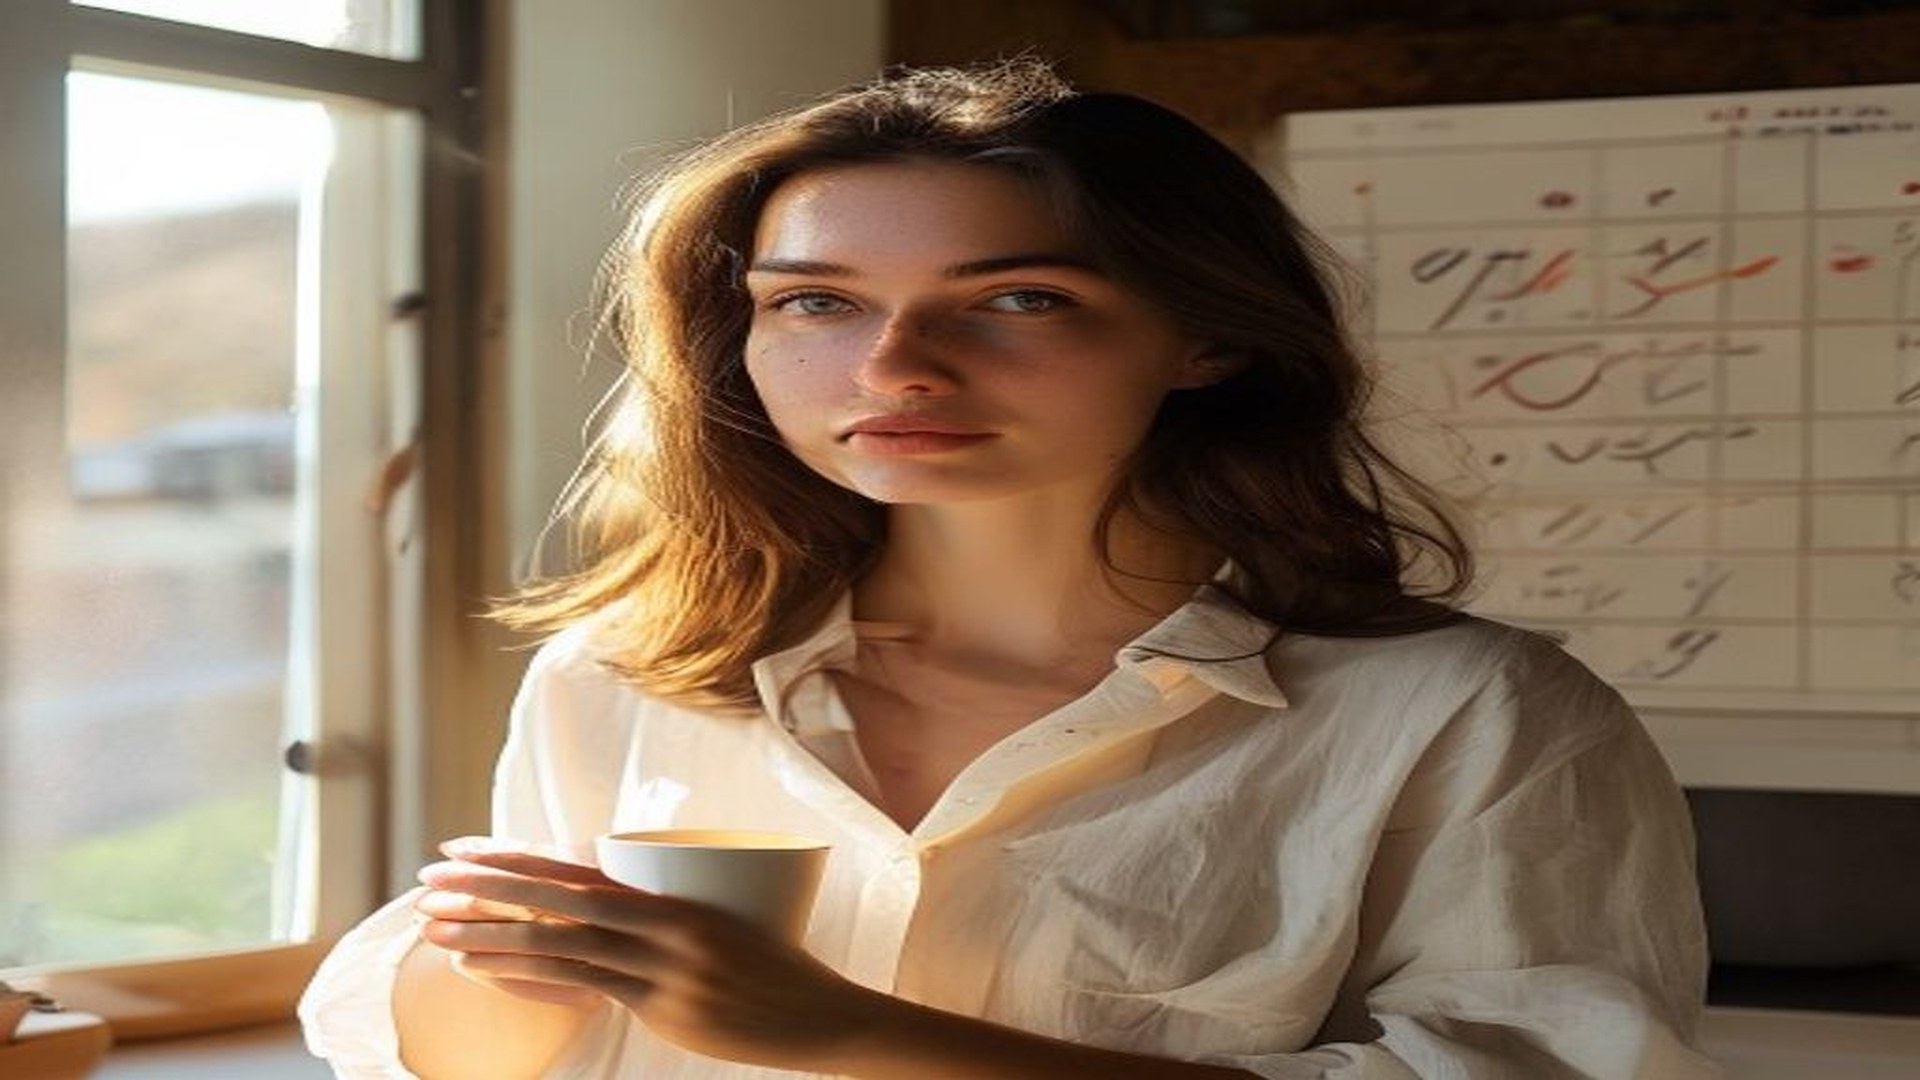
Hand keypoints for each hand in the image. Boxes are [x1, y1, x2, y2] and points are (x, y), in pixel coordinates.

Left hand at [415, 837, 892, 1072]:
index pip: (576, 867)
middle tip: (430, 879)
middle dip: (486, 885)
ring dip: (491, 934)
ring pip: (560, 942)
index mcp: (675, 893)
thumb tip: (605, 910)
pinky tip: (486, 971)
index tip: (462, 849)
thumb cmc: (770, 969)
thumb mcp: (717, 926)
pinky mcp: (663, 1006)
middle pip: (556, 897)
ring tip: (437, 929)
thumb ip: (660, 919)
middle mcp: (664, 920)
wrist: (819, 1014)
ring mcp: (663, 965)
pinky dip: (527, 976)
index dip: (514, 857)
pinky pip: (583, 986)